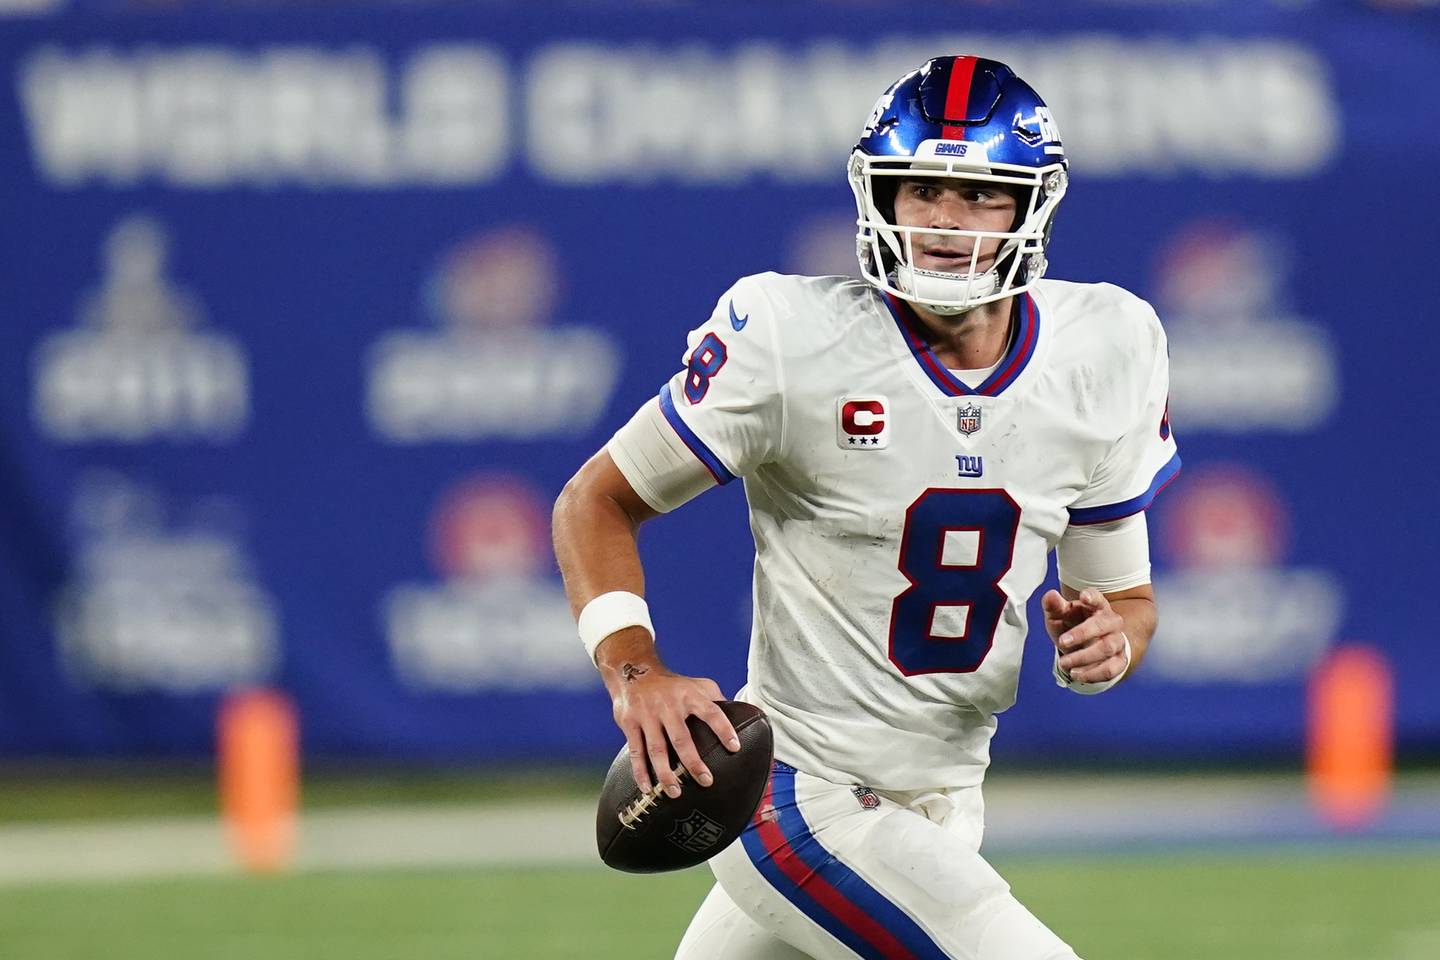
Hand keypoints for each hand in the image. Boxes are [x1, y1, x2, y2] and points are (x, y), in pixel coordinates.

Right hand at [607, 664, 740, 798]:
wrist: (632, 671)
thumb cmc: (671, 684)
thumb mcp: (696, 685)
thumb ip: (715, 699)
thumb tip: (740, 714)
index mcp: (689, 696)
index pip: (711, 712)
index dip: (723, 729)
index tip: (734, 747)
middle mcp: (669, 706)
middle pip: (682, 738)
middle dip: (693, 763)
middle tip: (706, 781)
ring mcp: (648, 715)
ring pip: (657, 749)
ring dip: (666, 773)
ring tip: (675, 792)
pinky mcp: (630, 723)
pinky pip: (636, 751)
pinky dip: (641, 771)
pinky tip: (648, 788)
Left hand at [1041, 588, 1128, 684]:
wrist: (1085, 646)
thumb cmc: (1071, 625)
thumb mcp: (1059, 615)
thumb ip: (1054, 606)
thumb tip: (1050, 595)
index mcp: (1097, 606)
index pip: (1098, 598)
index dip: (1092, 597)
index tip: (1083, 596)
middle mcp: (1111, 622)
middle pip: (1102, 625)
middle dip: (1081, 634)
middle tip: (1061, 642)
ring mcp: (1117, 641)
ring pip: (1107, 648)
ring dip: (1083, 657)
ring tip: (1064, 663)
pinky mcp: (1119, 660)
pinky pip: (1111, 669)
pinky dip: (1092, 674)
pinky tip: (1076, 674)